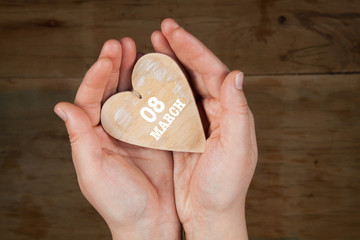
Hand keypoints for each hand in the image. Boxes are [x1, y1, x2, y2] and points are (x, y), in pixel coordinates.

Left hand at [54, 38, 179, 239]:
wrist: (151, 222)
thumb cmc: (120, 203)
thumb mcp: (93, 172)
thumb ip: (79, 139)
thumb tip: (61, 106)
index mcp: (93, 136)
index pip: (89, 98)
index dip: (96, 75)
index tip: (107, 57)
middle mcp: (112, 129)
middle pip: (111, 90)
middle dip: (115, 65)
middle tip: (122, 43)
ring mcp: (135, 130)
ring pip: (132, 93)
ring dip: (135, 71)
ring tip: (139, 49)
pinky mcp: (155, 134)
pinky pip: (154, 106)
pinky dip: (156, 89)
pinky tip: (161, 74)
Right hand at [151, 19, 257, 238]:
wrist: (210, 214)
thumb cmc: (225, 187)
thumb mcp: (236, 149)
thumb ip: (238, 111)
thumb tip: (236, 74)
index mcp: (231, 112)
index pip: (213, 71)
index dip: (194, 50)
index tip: (174, 32)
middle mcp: (217, 113)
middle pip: (197, 73)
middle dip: (180, 49)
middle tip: (161, 30)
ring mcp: (198, 122)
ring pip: (183, 86)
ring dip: (169, 66)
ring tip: (153, 47)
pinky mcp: (184, 134)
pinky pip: (172, 106)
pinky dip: (161, 90)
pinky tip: (149, 81)